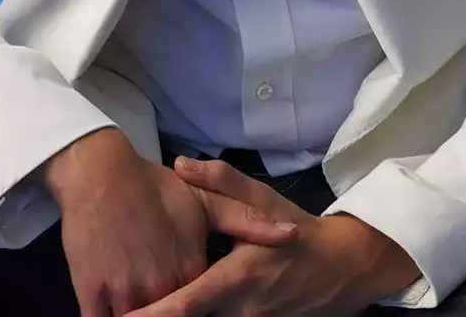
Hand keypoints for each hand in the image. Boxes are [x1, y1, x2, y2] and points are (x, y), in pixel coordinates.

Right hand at [40, 130, 301, 316]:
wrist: (99, 173)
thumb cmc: (152, 187)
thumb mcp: (205, 201)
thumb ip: (249, 221)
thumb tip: (292, 235)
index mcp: (190, 269)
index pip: (203, 307)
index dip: (202, 307)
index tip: (205, 303)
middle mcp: (160, 285)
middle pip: (171, 314)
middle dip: (172, 311)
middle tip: (167, 297)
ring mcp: (124, 290)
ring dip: (142, 313)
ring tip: (143, 303)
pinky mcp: (92, 290)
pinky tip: (119, 309)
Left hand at [123, 156, 422, 315]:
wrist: (342, 268)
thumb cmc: (296, 231)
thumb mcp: (263, 199)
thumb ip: (221, 181)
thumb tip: (180, 163)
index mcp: (238, 277)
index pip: (186, 304)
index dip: (152, 313)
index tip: (123, 316)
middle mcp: (241, 310)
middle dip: (157, 315)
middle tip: (123, 308)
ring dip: (178, 314)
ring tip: (144, 307)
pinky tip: (179, 308)